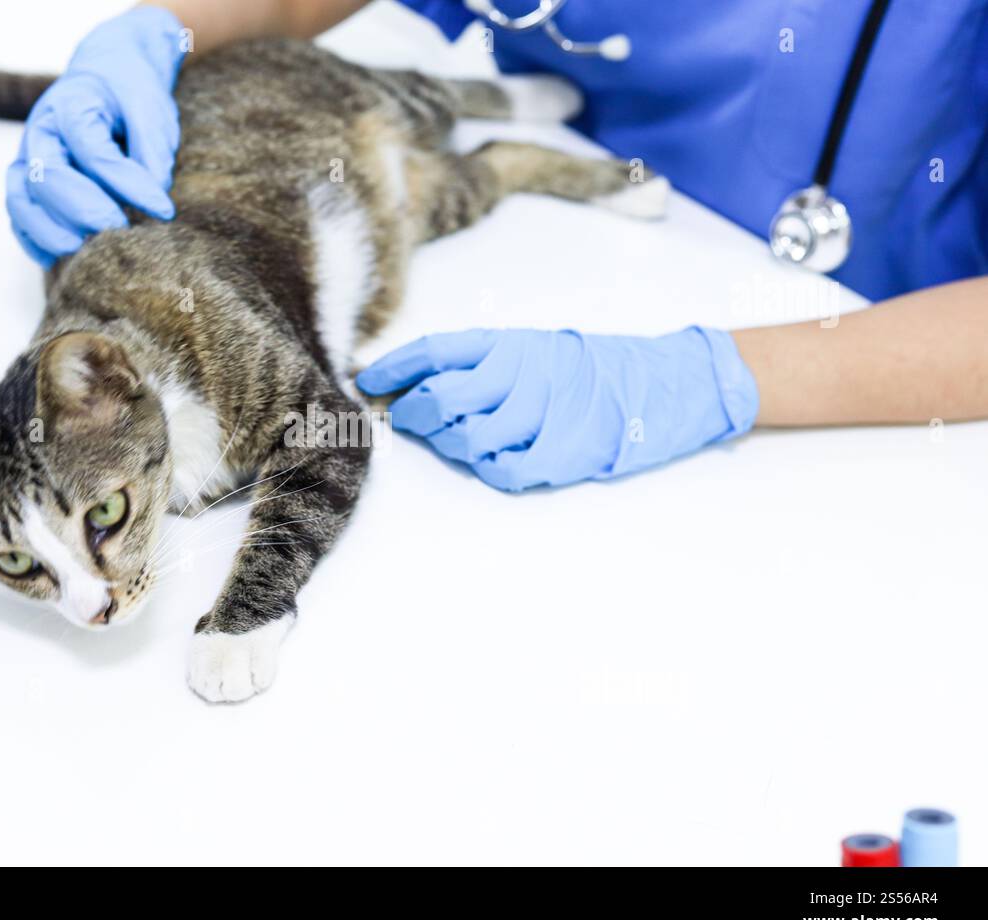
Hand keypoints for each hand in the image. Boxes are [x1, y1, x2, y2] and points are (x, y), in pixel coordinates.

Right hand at [6, 6, 186, 267]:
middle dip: (84, 212)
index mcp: (70, 104)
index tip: (164, 209)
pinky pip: (19, 218)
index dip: (128, 185)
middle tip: (121, 231)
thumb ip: (152, 152)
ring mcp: (28, 158)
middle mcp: (40, 131)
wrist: (105, 78)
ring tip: (85, 253)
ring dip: (50, 233)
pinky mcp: (27, 184)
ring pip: (21, 201)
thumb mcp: (150, 109)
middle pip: (47, 178)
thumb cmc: (128, 96)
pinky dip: (34, 241)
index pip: (94, 152)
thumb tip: (154, 204)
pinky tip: (59, 259)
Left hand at [356, 327, 758, 491]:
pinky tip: (497, 458)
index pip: (434, 350)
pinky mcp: (561, 451)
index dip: (393, 367)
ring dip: (450, 445)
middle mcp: (520, 373)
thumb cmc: (585, 369)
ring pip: (465, 440)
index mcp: (509, 343)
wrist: (660, 383)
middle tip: (407, 421)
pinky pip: (502, 471)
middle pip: (440, 399)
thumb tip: (413, 385)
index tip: (366, 382)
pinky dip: (489, 469)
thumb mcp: (532, 348)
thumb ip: (480, 364)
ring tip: (458, 439)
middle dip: (412, 415)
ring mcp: (541, 413)